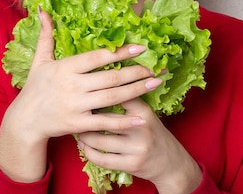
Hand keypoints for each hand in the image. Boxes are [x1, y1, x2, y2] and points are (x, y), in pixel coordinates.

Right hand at [0, 8, 160, 181]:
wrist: (25, 120)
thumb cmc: (35, 88)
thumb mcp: (39, 60)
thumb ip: (46, 35)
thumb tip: (41, 9)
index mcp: (65, 68)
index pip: (97, 57)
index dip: (120, 51)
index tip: (140, 47)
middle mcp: (72, 86)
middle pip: (111, 77)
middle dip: (136, 72)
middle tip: (156, 68)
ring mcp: (76, 106)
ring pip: (112, 98)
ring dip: (137, 91)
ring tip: (155, 84)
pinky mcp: (79, 124)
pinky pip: (105, 122)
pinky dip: (124, 121)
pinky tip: (142, 117)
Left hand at [77, 98, 202, 193]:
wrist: (170, 162)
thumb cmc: (151, 132)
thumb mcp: (144, 112)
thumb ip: (126, 98)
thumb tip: (99, 78)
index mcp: (142, 109)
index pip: (117, 95)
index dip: (96, 93)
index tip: (81, 91)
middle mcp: (140, 127)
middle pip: (104, 118)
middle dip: (86, 116)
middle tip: (72, 111)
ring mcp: (136, 147)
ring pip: (100, 140)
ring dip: (84, 136)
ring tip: (76, 129)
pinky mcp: (132, 164)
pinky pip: (103, 159)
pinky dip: (89, 152)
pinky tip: (83, 146)